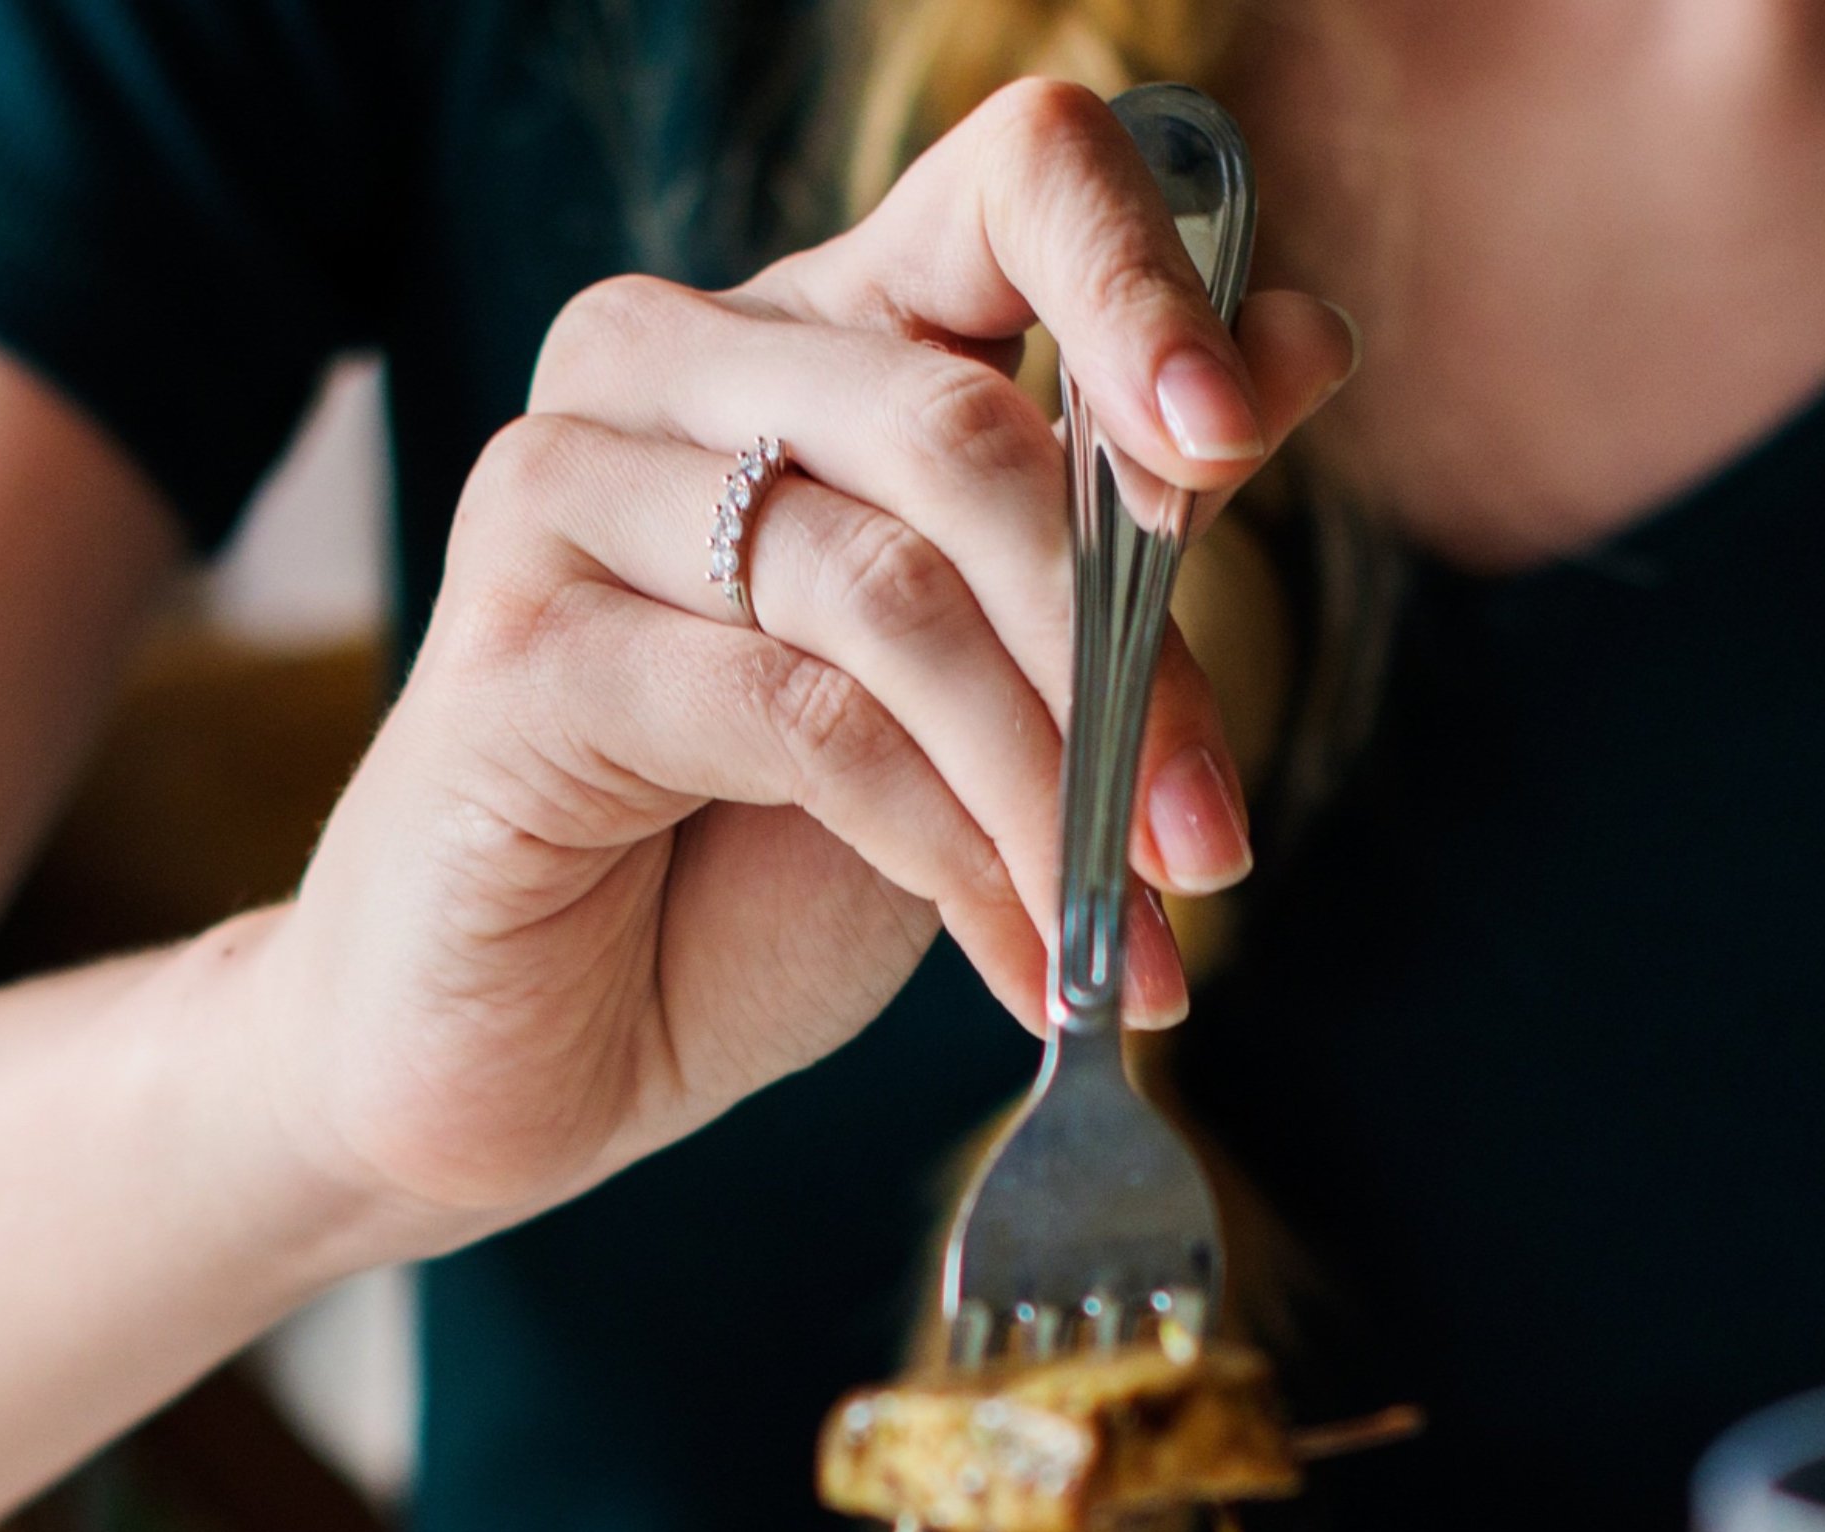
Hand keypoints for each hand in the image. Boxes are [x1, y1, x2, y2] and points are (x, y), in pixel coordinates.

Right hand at [239, 82, 1357, 1249]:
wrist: (530, 1056)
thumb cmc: (741, 872)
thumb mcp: (975, 698)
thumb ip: (1107, 534)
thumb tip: (1303, 346)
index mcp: (811, 335)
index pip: (1008, 182)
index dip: (1144, 288)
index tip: (1234, 446)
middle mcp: (675, 364)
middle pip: (966, 431)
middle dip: (1125, 662)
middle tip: (1205, 845)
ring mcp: (571, 491)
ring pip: (890, 590)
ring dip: (1046, 790)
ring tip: (1123, 933)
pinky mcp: (521, 653)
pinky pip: (801, 722)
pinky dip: (945, 857)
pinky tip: (1017, 965)